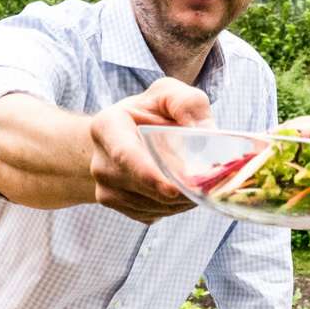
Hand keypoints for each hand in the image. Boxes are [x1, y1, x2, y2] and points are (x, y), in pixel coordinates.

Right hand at [88, 77, 211, 222]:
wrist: (128, 134)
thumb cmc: (151, 111)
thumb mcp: (169, 94)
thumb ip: (188, 104)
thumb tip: (205, 132)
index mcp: (107, 127)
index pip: (125, 156)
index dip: (149, 175)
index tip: (173, 189)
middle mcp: (100, 163)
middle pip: (142, 186)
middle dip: (179, 190)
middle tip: (208, 184)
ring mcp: (106, 189)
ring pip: (152, 205)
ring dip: (181, 200)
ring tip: (197, 181)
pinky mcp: (119, 207)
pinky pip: (153, 213)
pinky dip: (174, 207)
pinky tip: (182, 189)